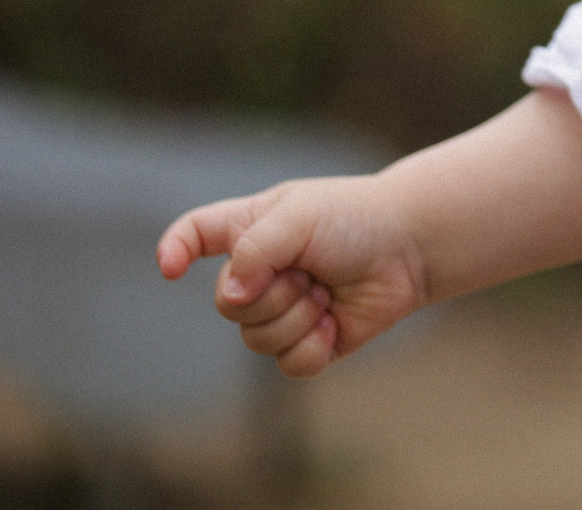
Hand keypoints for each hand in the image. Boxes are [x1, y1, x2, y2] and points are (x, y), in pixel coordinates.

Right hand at [156, 175, 428, 376]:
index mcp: (250, 230)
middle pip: (227, 304)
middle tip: (310, 271)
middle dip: (270, 293)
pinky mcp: (311, 342)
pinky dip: (313, 346)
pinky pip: (289, 364)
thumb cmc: (355, 218)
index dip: (173, 250)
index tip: (171, 269)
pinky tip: (334, 322)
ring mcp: (283, 310)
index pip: (194, 235)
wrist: (411, 246)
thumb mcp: (300, 216)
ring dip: (297, 317)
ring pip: (255, 340)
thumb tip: (232, 296)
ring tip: (327, 292)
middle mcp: (260, 273)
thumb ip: (256, 249)